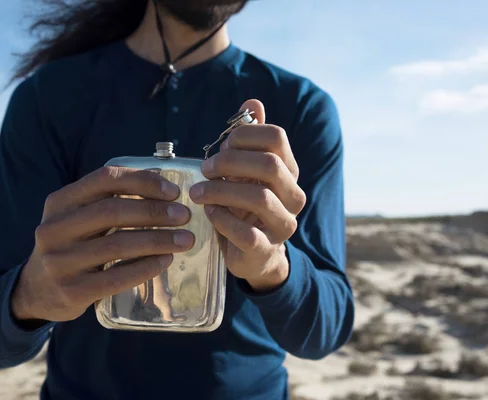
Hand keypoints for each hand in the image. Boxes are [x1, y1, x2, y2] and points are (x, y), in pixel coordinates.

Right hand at [11, 166, 194, 322]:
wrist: (36, 290)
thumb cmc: (70, 246)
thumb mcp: (76, 218)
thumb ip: (106, 203)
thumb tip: (165, 193)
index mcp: (59, 202)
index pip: (105, 179)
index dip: (143, 181)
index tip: (173, 191)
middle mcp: (54, 228)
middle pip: (112, 210)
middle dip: (154, 212)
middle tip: (184, 216)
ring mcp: (59, 261)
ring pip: (117, 245)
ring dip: (157, 240)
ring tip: (184, 240)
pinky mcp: (71, 291)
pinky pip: (115, 277)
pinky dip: (145, 267)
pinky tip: (165, 261)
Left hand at [189, 100, 305, 291]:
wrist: (255, 254)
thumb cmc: (245, 206)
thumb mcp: (246, 172)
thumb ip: (249, 139)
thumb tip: (253, 102)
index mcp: (288, 170)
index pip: (276, 137)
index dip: (243, 135)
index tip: (220, 145)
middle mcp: (293, 195)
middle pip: (269, 165)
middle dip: (230, 162)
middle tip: (205, 168)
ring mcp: (283, 224)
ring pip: (259, 197)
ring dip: (220, 190)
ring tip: (197, 192)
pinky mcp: (266, 249)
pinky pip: (246, 232)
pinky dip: (222, 219)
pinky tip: (208, 213)